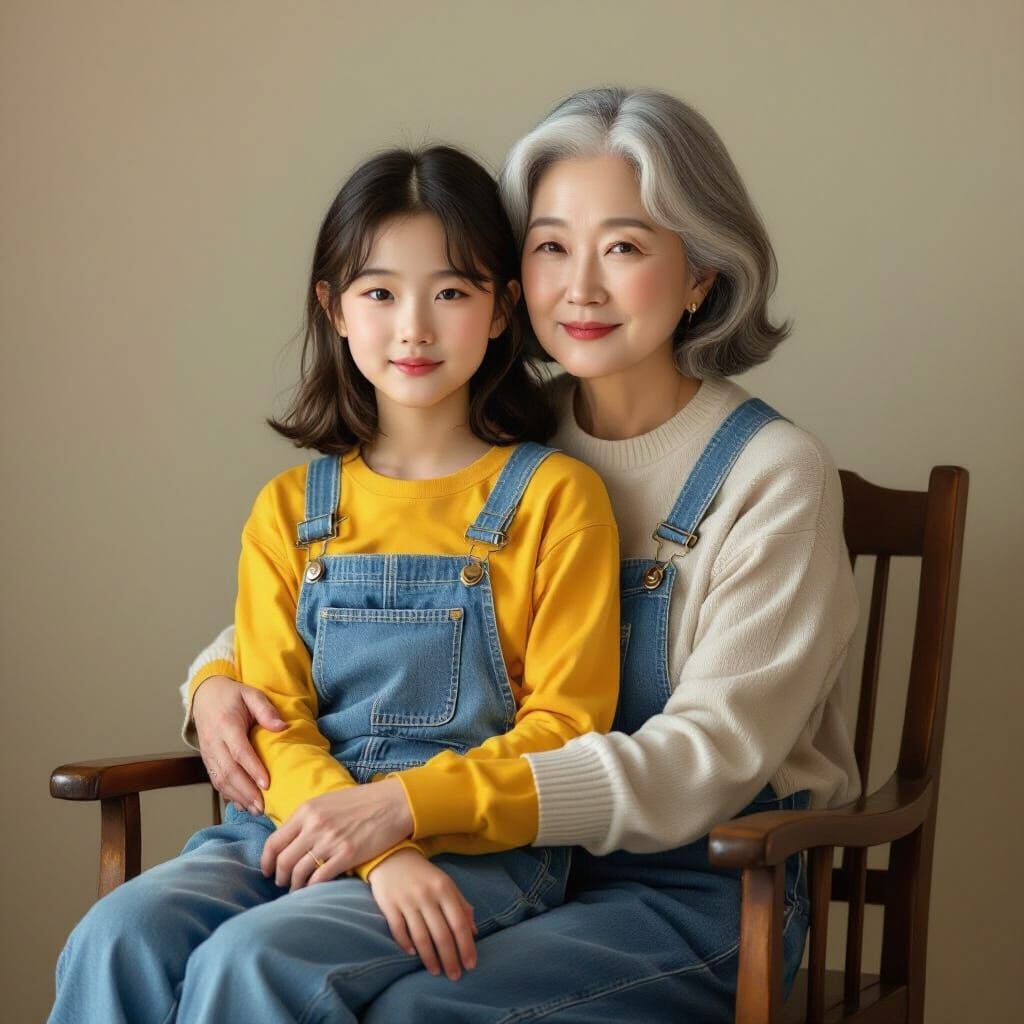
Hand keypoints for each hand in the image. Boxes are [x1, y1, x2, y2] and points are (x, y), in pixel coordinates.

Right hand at [192, 674, 285, 815]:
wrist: (205, 696)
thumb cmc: (233, 696)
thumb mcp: (251, 694)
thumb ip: (266, 710)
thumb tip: (282, 727)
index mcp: (226, 724)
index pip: (239, 751)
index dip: (253, 769)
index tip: (267, 784)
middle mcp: (214, 742)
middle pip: (228, 771)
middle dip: (246, 791)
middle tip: (263, 806)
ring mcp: (208, 753)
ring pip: (220, 780)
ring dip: (238, 797)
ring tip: (257, 810)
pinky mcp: (207, 761)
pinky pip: (216, 781)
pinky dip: (229, 795)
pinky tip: (243, 805)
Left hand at [260, 777, 414, 889]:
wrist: (393, 802)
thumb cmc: (362, 802)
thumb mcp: (328, 801)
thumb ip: (308, 818)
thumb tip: (290, 839)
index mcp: (307, 810)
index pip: (274, 841)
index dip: (266, 860)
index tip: (267, 870)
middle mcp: (314, 825)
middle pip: (284, 860)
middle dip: (279, 876)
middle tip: (282, 882)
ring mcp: (330, 840)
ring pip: (299, 871)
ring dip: (294, 885)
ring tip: (296, 889)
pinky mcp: (347, 854)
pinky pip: (320, 877)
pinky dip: (312, 887)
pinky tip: (313, 889)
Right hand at [368, 848, 476, 979]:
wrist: (392, 857)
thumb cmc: (424, 875)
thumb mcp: (446, 884)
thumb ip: (461, 906)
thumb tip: (474, 932)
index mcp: (444, 889)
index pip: (459, 923)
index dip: (466, 946)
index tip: (471, 964)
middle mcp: (427, 895)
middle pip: (441, 934)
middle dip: (450, 958)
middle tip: (455, 976)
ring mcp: (407, 901)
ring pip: (421, 937)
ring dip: (430, 958)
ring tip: (437, 971)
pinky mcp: (389, 905)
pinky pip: (399, 930)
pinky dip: (406, 944)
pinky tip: (413, 955)